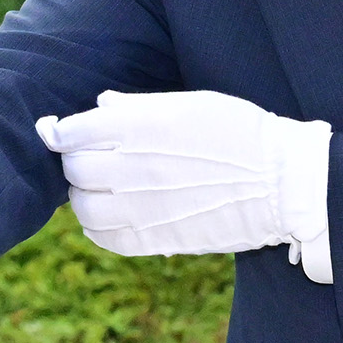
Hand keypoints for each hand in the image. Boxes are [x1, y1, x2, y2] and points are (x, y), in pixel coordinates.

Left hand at [37, 91, 330, 273]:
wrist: (284, 183)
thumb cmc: (242, 134)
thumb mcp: (192, 103)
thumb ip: (139, 106)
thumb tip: (100, 105)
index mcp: (139, 126)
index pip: (71, 132)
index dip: (60, 131)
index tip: (58, 131)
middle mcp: (132, 166)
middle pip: (72, 168)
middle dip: (75, 160)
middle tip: (90, 157)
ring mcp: (141, 207)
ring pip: (81, 206)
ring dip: (83, 195)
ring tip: (100, 188)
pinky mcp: (155, 239)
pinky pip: (103, 238)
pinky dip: (96, 227)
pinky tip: (109, 215)